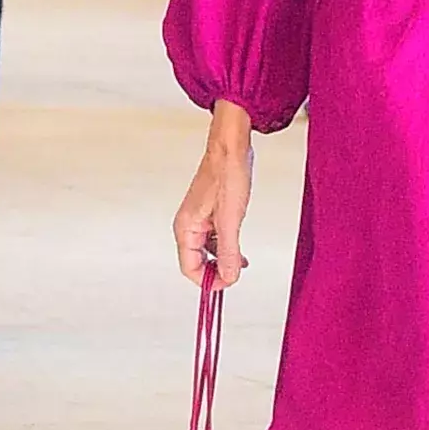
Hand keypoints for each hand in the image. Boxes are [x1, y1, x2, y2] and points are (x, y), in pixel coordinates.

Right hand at [174, 103, 253, 286]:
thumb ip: (228, 251)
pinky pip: (214, 238)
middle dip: (216, 271)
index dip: (209, 281)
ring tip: (242, 262)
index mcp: (186, 228)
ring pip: (206, 251)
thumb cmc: (228, 175)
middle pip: (197, 262)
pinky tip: (240, 248)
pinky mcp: (210, 212)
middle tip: (237, 273)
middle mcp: (188, 225)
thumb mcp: (231, 219)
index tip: (229, 282)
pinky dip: (226, 247)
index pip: (190, 268)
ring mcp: (198, 219)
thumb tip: (228, 277)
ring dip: (223, 260)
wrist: (231, 147)